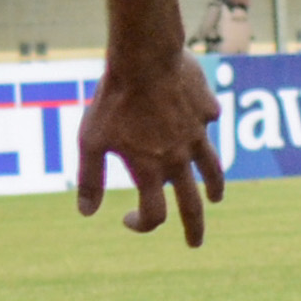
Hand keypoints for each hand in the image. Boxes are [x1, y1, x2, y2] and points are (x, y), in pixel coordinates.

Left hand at [76, 47, 223, 246]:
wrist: (145, 57)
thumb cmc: (113, 100)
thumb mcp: (91, 141)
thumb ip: (90, 179)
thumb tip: (86, 213)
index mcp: (151, 170)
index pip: (154, 215)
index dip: (141, 224)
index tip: (128, 219)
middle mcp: (178, 159)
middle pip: (192, 206)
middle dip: (194, 229)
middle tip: (195, 244)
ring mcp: (197, 135)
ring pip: (213, 169)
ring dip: (214, 187)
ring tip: (215, 197)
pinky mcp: (207, 110)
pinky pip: (208, 123)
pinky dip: (203, 129)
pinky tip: (198, 123)